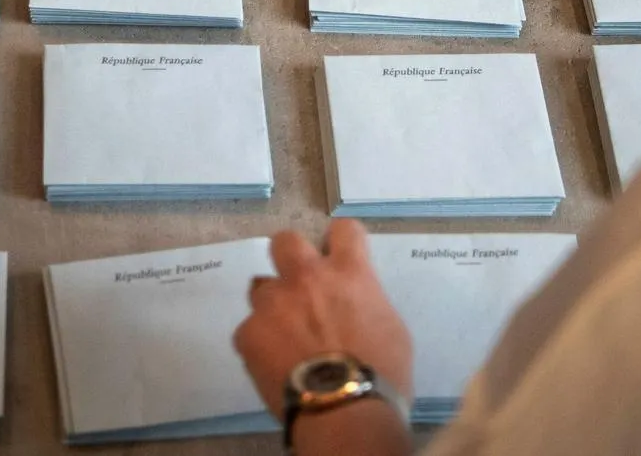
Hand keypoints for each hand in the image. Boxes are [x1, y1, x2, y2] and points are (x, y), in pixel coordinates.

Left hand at [234, 219, 413, 419]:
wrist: (344, 411)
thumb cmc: (381, 372)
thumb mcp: (392, 328)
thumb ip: (367, 303)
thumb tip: (356, 305)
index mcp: (348, 273)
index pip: (344, 230)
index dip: (341, 241)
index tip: (340, 256)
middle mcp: (307, 277)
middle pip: (285, 241)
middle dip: (291, 256)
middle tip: (300, 282)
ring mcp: (273, 304)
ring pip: (261, 287)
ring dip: (272, 305)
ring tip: (283, 333)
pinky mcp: (248, 333)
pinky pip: (249, 330)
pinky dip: (260, 344)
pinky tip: (273, 365)